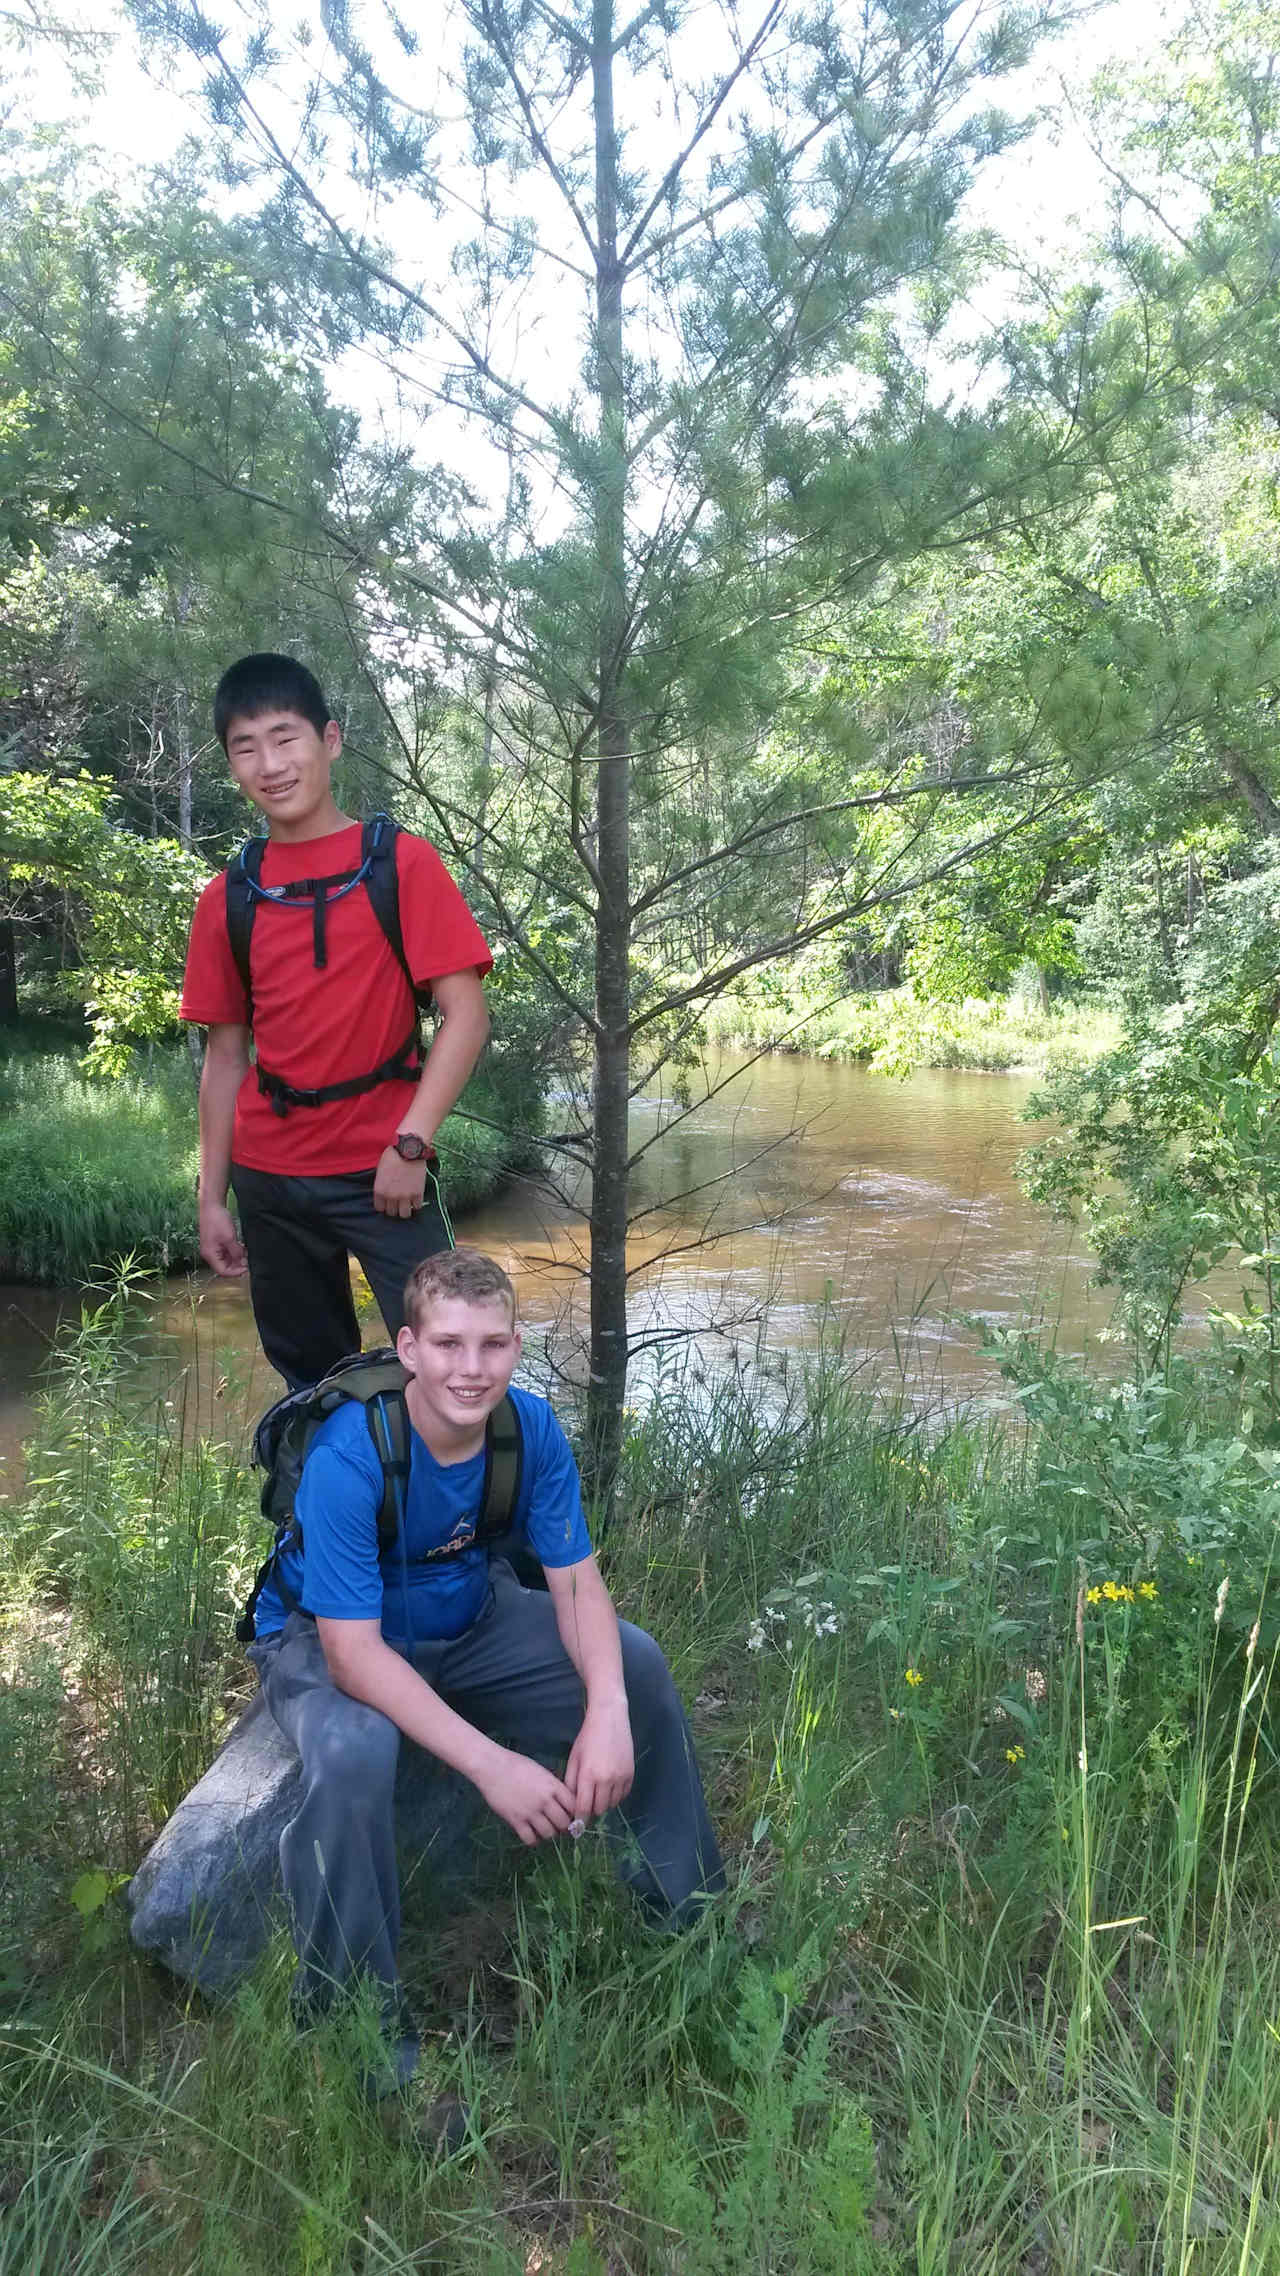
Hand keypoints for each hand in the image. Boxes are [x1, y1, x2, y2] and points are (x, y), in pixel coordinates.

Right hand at [199, 1201, 247, 1276]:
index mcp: (210, 1255)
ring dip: (238, 1258)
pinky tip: (243, 1248)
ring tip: (247, 1254)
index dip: (236, 1272)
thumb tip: (243, 1262)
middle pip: (225, 1266)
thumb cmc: (217, 1220)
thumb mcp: (230, 1238)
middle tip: (249, 1261)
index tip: (247, 1269)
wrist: (212, 1205)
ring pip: (227, 1259)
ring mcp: (214, 1248)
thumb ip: (236, 1252)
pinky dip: (235, 1251)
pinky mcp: (217, 1242)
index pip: (223, 1271)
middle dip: (238, 1265)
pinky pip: (227, 1251)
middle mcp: (210, 1253)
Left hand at [373, 1146, 427, 1219]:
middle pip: (391, 1213)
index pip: (380, 1208)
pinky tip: (415, 1198)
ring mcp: (405, 1196)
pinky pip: (417, 1207)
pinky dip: (416, 1204)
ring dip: (405, 1210)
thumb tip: (384, 1193)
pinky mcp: (418, 1193)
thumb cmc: (392, 1155)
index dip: (384, 1205)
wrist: (409, 1148)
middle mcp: (391, 1196)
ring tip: (407, 1203)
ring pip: (404, 1214)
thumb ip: (381, 1184)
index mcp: (380, 1190)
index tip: (387, 1202)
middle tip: (397, 1202)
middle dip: (394, 1208)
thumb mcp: (380, 1170)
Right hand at [475, 1747, 577, 1845]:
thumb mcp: (541, 1772)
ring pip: (549, 1833)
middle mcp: (544, 1800)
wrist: (492, 1767)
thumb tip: (565, 1801)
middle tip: (559, 1826)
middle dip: (564, 1827)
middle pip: (564, 1823)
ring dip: (549, 1834)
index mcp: (553, 1786)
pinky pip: (530, 1839)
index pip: (574, 1806)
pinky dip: (534, 1840)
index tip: (572, 1816)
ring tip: (545, 1829)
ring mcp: (530, 1811)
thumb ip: (553, 1787)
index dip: (575, 1813)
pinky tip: (532, 1834)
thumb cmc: (517, 1765)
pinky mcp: (516, 1820)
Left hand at [566, 1698, 634, 1821]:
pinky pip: (623, 1795)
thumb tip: (571, 1803)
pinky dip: (616, 1796)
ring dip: (604, 1803)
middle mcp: (606, 1779)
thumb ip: (571, 1782)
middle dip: (591, 1809)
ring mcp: (621, 1777)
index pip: (583, 1808)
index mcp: (588, 1775)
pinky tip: (609, 1786)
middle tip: (587, 1804)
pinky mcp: (631, 1774)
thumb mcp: (574, 1758)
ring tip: (598, 1792)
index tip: (576, 1823)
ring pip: (612, 1804)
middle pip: (599, 1809)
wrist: (610, 1719)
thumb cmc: (587, 1737)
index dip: (579, 1818)